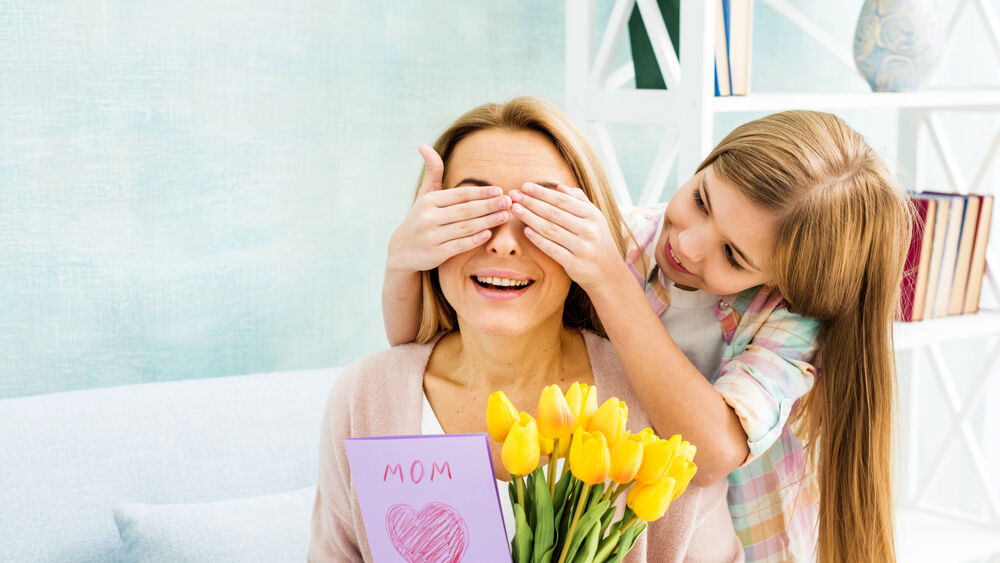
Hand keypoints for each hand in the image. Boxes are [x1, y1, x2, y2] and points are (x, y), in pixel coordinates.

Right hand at [387, 145, 510, 272]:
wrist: (402, 251)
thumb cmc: (420, 219)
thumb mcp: (424, 195)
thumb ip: (432, 173)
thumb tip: (424, 145)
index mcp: (429, 201)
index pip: (460, 194)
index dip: (481, 192)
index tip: (499, 190)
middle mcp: (429, 217)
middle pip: (465, 210)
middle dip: (489, 205)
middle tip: (508, 202)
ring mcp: (431, 236)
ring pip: (465, 227)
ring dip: (487, 221)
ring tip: (504, 216)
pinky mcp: (434, 253)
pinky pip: (459, 245)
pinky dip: (474, 240)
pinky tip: (488, 234)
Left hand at [508, 183, 623, 290]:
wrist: (609, 274)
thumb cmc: (598, 242)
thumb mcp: (595, 218)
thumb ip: (579, 200)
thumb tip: (558, 186)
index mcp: (593, 215)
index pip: (562, 200)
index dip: (542, 192)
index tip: (525, 186)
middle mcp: (589, 230)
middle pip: (553, 213)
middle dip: (531, 202)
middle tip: (513, 195)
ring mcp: (582, 247)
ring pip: (550, 229)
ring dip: (529, 217)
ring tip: (515, 209)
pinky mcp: (575, 264)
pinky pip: (552, 249)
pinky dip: (538, 239)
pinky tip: (526, 231)